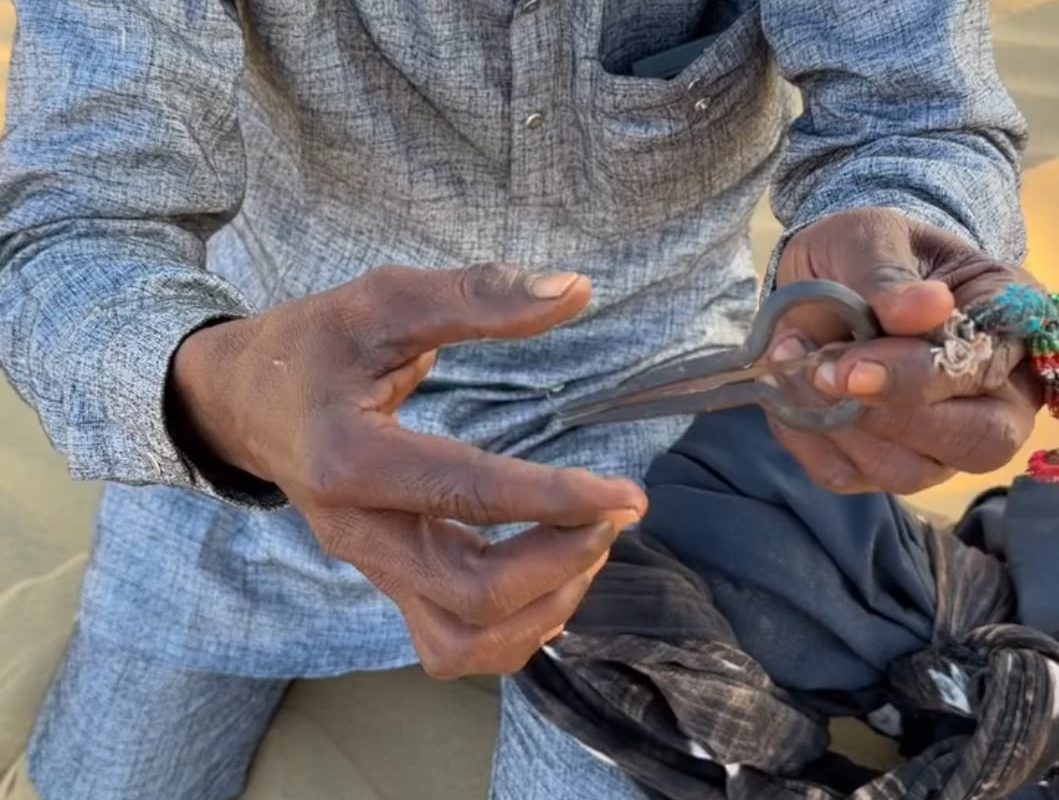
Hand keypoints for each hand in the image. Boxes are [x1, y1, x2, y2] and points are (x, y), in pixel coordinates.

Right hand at [169, 264, 646, 677]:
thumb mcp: (383, 302)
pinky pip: (453, 643)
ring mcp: (369, 566)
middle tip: (612, 513)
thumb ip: (477, 297)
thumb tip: (576, 290)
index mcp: (348, 459)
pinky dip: (515, 628)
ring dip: (541, 608)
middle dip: (560, 562)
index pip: (467, 494)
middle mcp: (356, 531)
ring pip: (463, 641)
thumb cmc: (313, 345)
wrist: (243, 402)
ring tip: (586, 546)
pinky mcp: (385, 581)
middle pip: (472, 594)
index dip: (557, 498)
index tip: (628, 494)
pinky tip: (552, 576)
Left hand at [770, 207, 1042, 494]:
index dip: (914, 378)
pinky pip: (847, 476)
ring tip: (794, 365)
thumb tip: (926, 308)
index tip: (847, 368)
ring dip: (836, 427)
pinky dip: (806, 440)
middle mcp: (995, 395)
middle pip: (976, 443)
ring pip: (906, 472)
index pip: (983, 370)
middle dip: (885, 417)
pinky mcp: (885, 463)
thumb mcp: (869, 238)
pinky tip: (787, 394)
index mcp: (1006, 324)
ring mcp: (943, 440)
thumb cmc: (864, 253)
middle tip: (818, 373)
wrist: (824, 277)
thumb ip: (889, 273)